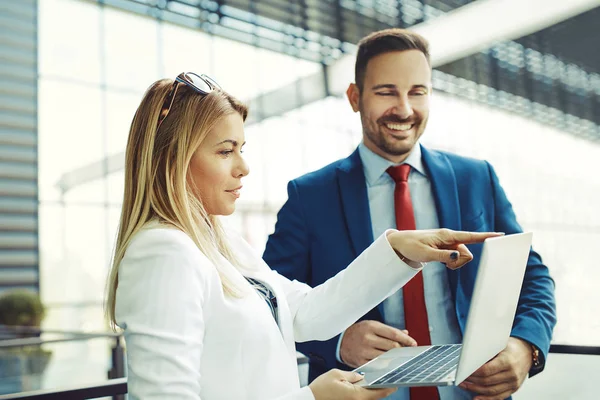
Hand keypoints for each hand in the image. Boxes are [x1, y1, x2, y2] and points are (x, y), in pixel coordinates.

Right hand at [309, 369, 395, 399]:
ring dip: (373, 390)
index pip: (379, 391)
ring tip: (377, 380)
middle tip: (389, 378)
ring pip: (368, 398)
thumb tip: (362, 376)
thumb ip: (352, 375)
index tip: (396, 381)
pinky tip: (364, 385)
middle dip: (382, 387)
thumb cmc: (321, 388)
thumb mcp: (336, 375)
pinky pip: (361, 398)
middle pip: (375, 396)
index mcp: (356, 395)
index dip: (389, 386)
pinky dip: (365, 393)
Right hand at [340, 320, 416, 367]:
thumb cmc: (360, 332)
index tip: (413, 343)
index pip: (393, 334)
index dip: (406, 339)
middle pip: (392, 346)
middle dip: (402, 349)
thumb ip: (389, 330)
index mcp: (371, 326)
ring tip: (398, 357)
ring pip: (387, 357)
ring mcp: (363, 351)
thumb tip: (406, 333)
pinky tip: (389, 363)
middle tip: (406, 351)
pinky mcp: (361, 361)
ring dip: (395, 358)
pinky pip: (378, 365)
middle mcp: (367, 338)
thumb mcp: (373, 326)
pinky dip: (386, 364)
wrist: (341, 340)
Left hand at [386, 229, 502, 268]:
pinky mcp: (446, 248)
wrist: (399, 244)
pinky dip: (452, 263)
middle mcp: (450, 238)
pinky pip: (456, 258)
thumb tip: (457, 256)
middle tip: (445, 264)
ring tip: (441, 262)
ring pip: (462, 257)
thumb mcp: (426, 254)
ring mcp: (448, 243)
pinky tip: (443, 262)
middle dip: (460, 262)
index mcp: (447, 235)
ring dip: (455, 263)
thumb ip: (443, 256)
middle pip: (467, 253)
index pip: (470, 236)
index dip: (486, 237)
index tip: (501, 235)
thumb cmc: (411, 246)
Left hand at [458, 337, 532, 399]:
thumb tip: (469, 357)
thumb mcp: (499, 344)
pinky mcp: (513, 389)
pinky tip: (476, 397)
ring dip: (475, 390)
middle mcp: (512, 374)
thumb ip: (486, 351)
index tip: (463, 372)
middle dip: (471, 381)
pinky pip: (499, 396)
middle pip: (487, 382)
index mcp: (507, 361)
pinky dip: (486, 398)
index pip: (486, 370)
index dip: (473, 373)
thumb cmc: (511, 347)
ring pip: (491, 391)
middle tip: (460, 379)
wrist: (527, 352)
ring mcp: (514, 383)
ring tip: (465, 386)